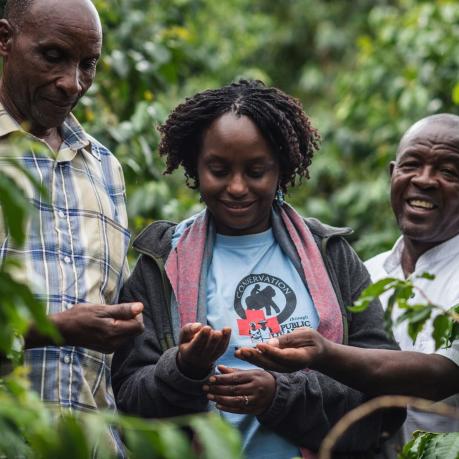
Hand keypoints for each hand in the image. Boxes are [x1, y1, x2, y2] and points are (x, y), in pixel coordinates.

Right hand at [26, 302, 143, 352]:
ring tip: (107, 318)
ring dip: (123, 325)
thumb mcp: (102, 309)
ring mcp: (110, 348)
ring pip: (128, 335)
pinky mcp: (106, 349)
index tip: (126, 309)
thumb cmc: (80, 316)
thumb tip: (141, 307)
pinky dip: (117, 330)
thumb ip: (123, 310)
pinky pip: (120, 339)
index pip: (139, 326)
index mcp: (114, 333)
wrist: (62, 330)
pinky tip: (105, 325)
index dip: (136, 315)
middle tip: (114, 312)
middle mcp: (114, 344)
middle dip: (130, 320)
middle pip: (135, 331)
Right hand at [177, 323, 230, 378]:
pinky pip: (222, 348)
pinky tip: (228, 330)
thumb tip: (198, 326)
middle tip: (216, 332)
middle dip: (213, 340)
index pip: (196, 346)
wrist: (192, 358)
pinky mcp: (217, 355)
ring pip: (217, 350)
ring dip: (223, 339)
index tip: (207, 327)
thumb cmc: (187, 341)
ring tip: (226, 329)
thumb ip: (188, 329)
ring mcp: (210, 358)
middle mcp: (200, 358)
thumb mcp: (183, 335)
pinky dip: (226, 339)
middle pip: (209, 349)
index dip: (202, 337)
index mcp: (189, 353)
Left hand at [203, 365, 275, 414]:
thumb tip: (219, 367)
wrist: (276, 392)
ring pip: (235, 401)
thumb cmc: (260, 379)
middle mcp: (255, 388)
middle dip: (218, 389)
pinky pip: (239, 410)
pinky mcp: (254, 410)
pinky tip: (218, 405)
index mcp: (254, 376)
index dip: (222, 379)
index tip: (210, 379)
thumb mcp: (250, 372)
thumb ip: (234, 371)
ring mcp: (255, 400)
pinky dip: (228, 408)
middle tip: (205, 388)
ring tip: (209, 397)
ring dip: (220, 399)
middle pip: (234, 390)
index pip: (235, 378)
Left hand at [235, 327, 326, 371]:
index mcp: (299, 358)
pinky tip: (242, 354)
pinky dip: (253, 358)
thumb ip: (288, 339)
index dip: (270, 351)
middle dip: (255, 356)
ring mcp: (283, 367)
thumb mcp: (305, 334)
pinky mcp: (278, 365)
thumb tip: (270, 342)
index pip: (282, 355)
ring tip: (238, 353)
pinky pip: (264, 363)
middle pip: (270, 362)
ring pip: (265, 364)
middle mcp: (289, 366)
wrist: (318, 352)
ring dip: (251, 359)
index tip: (258, 345)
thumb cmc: (313, 340)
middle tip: (242, 351)